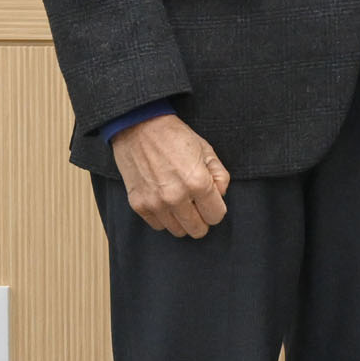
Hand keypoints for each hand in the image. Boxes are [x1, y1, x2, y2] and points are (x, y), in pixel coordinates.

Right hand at [112, 115, 230, 238]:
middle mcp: (176, 197)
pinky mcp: (138, 205)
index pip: (216, 216)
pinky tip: (166, 201)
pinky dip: (165, 218)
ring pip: (178, 231)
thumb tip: (221, 195)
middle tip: (199, 206)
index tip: (212, 202)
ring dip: (183, 220)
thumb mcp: (207, 151)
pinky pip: (158, 225)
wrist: (140, 129)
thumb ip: (220, 176)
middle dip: (202, 219)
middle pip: (197, 230)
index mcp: (197, 182)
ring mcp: (155, 203)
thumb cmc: (175, 137)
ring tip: (182, 201)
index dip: (217, 209)